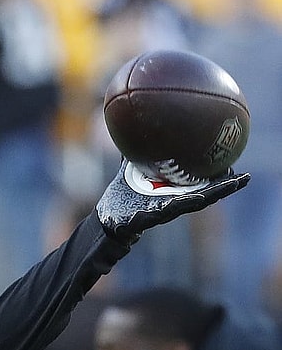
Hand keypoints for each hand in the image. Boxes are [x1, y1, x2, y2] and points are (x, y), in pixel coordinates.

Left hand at [96, 159, 249, 243]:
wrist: (107, 220)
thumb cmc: (122, 196)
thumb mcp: (128, 171)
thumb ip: (134, 154)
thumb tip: (132, 130)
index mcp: (172, 192)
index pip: (200, 184)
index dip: (219, 177)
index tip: (236, 166)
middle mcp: (172, 203)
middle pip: (204, 195)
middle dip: (224, 188)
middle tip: (243, 178)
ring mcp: (162, 212)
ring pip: (190, 205)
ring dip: (208, 197)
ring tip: (226, 188)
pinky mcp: (147, 219)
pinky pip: (163, 212)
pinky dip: (175, 206)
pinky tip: (189, 200)